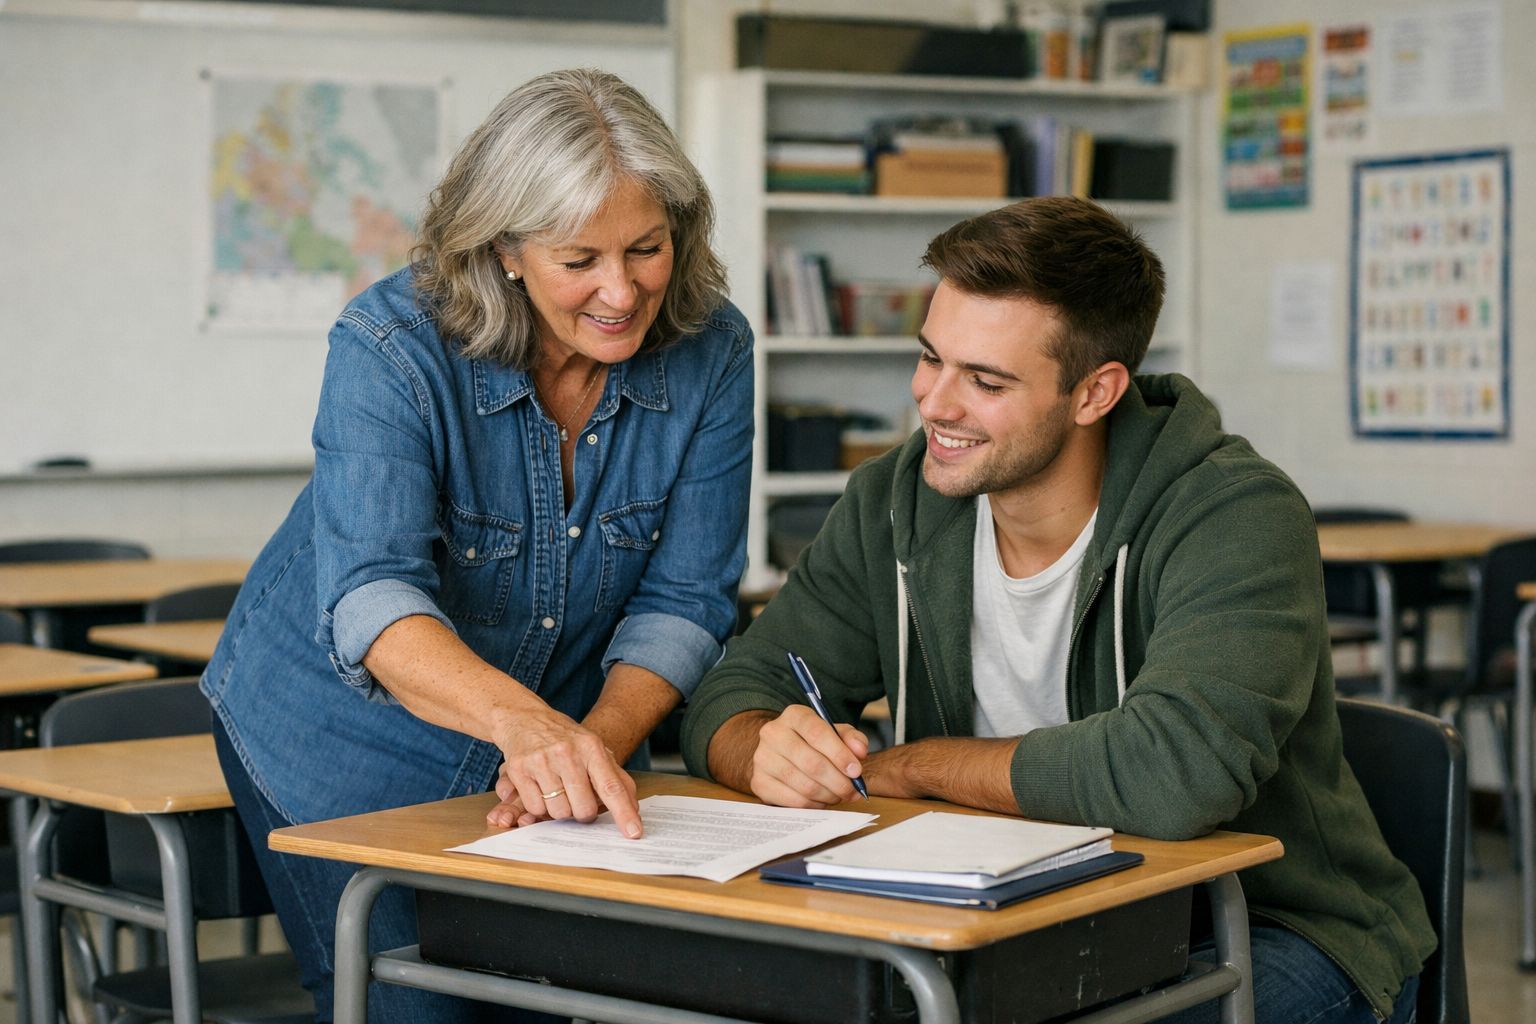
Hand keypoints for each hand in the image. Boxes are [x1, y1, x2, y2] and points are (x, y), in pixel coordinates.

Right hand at [491, 707, 642, 836]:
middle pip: (583, 808)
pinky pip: (535, 808)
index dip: (624, 812)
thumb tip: (634, 808)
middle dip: (583, 813)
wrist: (525, 717)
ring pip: (558, 812)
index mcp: (591, 747)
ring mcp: (542, 760)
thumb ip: (616, 777)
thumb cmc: (565, 739)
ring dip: (559, 809)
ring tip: (556, 789)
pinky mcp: (519, 769)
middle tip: (577, 799)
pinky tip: (539, 787)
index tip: (634, 833)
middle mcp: (567, 752)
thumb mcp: (594, 748)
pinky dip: (539, 805)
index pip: (611, 786)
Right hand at [749, 704, 868, 807]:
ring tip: (839, 795)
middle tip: (853, 791)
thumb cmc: (815, 743)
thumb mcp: (836, 734)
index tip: (857, 771)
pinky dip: (814, 805)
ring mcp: (762, 759)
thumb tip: (860, 752)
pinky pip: (793, 801)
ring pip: (804, 785)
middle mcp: (773, 733)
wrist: (783, 753)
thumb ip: (852, 739)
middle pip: (812, 763)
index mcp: (794, 715)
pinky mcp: (759, 782)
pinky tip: (822, 800)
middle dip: (839, 781)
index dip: (840, 754)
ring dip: (829, 795)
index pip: (817, 733)